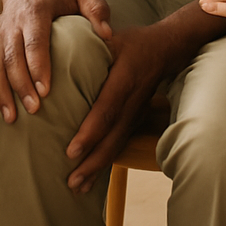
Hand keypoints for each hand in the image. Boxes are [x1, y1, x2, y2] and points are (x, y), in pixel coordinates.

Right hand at [0, 0, 111, 123]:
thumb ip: (97, 9)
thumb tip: (108, 35)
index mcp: (36, 9)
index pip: (35, 40)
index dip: (38, 66)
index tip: (46, 91)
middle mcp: (12, 22)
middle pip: (12, 57)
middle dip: (20, 86)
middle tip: (33, 111)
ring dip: (0, 93)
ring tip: (10, 119)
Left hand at [65, 1, 225, 193]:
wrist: (166, 49)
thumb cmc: (133, 42)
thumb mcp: (113, 38)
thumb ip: (91, 44)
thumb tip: (59, 50)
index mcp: (125, 78)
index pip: (107, 108)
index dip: (91, 131)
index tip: (71, 150)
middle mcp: (133, 100)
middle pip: (113, 135)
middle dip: (93, 161)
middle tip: (71, 181)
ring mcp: (137, 112)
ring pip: (118, 144)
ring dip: (98, 167)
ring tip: (77, 187)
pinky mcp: (136, 119)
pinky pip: (121, 143)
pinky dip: (107, 162)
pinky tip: (91, 178)